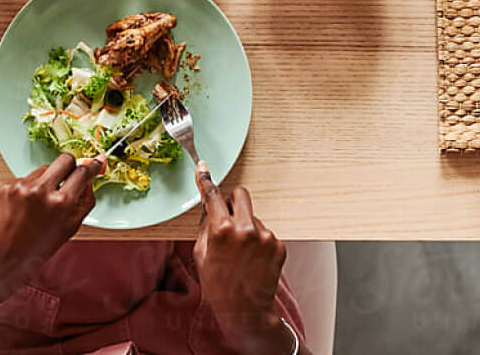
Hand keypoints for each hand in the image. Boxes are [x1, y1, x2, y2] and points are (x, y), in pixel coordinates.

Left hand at [0, 154, 101, 304]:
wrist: (2, 258)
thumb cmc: (35, 250)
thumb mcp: (69, 229)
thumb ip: (83, 202)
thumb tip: (89, 181)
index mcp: (61, 203)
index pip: (82, 172)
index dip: (91, 166)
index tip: (95, 162)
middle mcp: (42, 191)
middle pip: (65, 159)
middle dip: (70, 165)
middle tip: (68, 175)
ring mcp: (22, 186)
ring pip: (44, 169)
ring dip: (47, 179)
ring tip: (40, 202)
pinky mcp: (7, 186)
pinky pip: (25, 178)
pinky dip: (29, 188)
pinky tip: (25, 206)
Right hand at [194, 162, 292, 351]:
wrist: (246, 312)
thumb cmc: (219, 286)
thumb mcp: (201, 255)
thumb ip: (205, 226)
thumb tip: (209, 206)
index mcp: (222, 230)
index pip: (213, 196)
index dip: (205, 181)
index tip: (203, 168)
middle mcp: (246, 228)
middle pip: (241, 194)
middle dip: (233, 202)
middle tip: (228, 218)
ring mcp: (265, 236)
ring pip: (253, 215)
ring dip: (247, 226)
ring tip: (241, 253)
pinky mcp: (279, 245)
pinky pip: (265, 232)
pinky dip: (258, 240)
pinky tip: (253, 259)